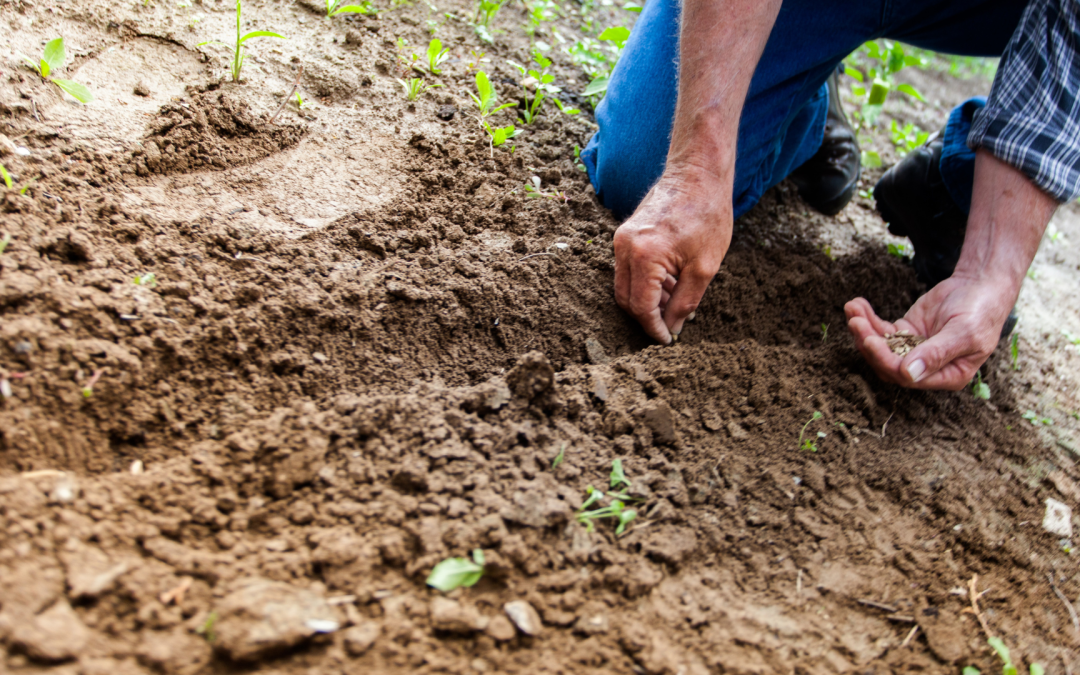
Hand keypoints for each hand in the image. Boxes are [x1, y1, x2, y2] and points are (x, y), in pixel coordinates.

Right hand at [613, 166, 731, 343]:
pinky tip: (670, 284)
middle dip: (647, 317)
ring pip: (625, 286)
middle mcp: (625, 247)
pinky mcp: (625, 234)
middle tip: (671, 326)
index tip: (668, 340)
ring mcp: (621, 239)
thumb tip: (672, 328)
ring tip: (676, 302)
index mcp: (644, 256)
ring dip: (647, 300)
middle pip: (626, 299)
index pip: (641, 307)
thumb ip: (685, 302)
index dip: (654, 329)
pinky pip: (628, 269)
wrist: (698, 174)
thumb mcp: (705, 267)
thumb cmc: (707, 215)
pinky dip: (645, 283)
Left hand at [845, 273, 1016, 389]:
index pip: (908, 377)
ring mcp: (913, 349)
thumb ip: (937, 353)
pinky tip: (857, 304)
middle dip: (869, 343)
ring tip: (852, 309)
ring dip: (863, 330)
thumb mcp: (964, 333)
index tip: (870, 340)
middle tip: (855, 322)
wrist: (981, 285)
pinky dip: (868, 318)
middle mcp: (927, 368)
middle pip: (888, 364)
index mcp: (946, 376)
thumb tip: (909, 374)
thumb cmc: (981, 311)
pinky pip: (881, 330)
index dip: (886, 361)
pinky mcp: (905, 332)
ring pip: (881, 347)